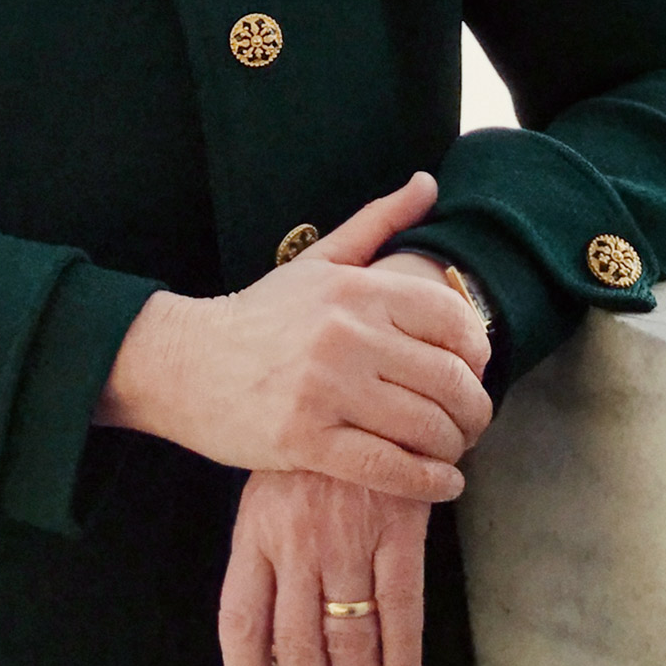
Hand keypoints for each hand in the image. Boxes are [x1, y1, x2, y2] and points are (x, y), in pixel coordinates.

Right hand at [97, 172, 491, 499]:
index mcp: (357, 289)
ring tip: (453, 451)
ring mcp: (326, 389)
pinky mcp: (307, 439)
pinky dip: (428, 482)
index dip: (480, 353)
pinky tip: (441, 483)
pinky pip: (390, 468)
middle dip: (475, 410)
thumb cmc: (260, 315)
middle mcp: (347, 335)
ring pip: (426, 428)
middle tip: (472, 423)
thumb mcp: (319, 261)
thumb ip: (378, 221)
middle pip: (450, 380)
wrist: (185, 363)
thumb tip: (427, 182)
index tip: (474, 371)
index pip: (454, 321)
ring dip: (455, 447)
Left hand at [219, 470, 429, 665]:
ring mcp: (348, 534)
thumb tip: (268, 650)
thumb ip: (266, 560)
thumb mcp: (269, 492)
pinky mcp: (398, 523)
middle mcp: (297, 541)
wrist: (364, 382)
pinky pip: (400, 601)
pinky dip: (402, 649)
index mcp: (256, 533)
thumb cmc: (312, 450)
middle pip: (298, 645)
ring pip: (349, 636)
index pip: (242, 622)